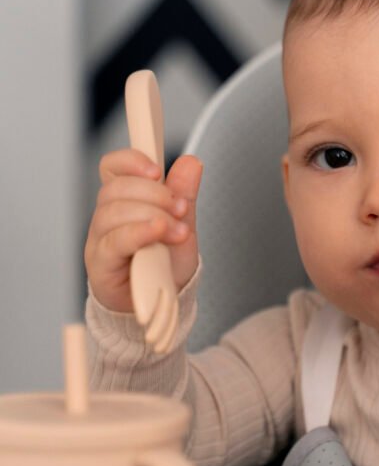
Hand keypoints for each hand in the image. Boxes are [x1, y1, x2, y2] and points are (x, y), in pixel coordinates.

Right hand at [84, 151, 202, 312]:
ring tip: (179, 231)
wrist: (163, 304)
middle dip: (155, 194)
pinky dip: (139, 232)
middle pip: (116, 188)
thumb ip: (184, 194)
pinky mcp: (101, 263)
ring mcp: (101, 240)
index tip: (156, 170)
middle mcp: (107, 217)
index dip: (130, 161)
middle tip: (181, 209)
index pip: (112, 168)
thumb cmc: (165, 264)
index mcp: (124, 201)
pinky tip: (159, 233)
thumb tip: (190, 162)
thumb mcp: (183, 224)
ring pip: (113, 212)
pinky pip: (115, 240)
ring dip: (153, 215)